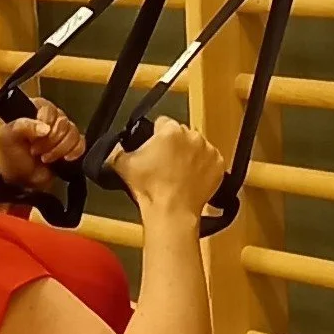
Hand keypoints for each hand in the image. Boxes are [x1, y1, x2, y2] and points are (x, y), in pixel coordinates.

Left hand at [0, 99, 84, 191]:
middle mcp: (51, 118)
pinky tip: (64, 159)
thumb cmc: (12, 157)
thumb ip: (22, 125)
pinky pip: (82, 143)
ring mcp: (63, 132)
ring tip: (45, 158)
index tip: (34, 138)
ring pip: (74, 133)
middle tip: (36, 151)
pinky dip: (74, 152)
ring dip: (59, 149)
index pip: (49, 109)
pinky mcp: (72, 146)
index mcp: (35, 109)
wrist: (21, 181)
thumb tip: (45, 128)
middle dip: (50, 141)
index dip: (44, 124)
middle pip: (63, 122)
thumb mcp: (7, 138)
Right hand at [111, 118, 225, 217]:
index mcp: (170, 130)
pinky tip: (192, 178)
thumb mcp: (123, 165)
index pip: (162, 122)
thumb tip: (114, 146)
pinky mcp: (219, 165)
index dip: (155, 135)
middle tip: (165, 164)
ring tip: (179, 173)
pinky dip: (203, 167)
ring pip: (197, 146)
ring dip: (190, 155)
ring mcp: (208, 150)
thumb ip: (117, 150)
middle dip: (174, 145)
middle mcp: (193, 136)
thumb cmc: (151, 190)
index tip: (154, 148)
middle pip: (181, 134)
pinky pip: (210, 161)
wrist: (172, 212)